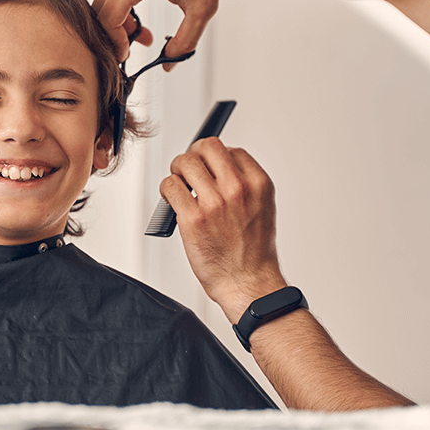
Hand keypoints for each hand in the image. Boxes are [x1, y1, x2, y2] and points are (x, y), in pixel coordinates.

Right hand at [93, 0, 247, 62]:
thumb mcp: (202, 10)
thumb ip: (184, 42)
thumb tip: (169, 63)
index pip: (108, 19)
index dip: (114, 42)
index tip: (126, 54)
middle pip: (100, 8)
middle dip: (114, 31)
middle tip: (137, 44)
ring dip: (117, 14)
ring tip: (143, 26)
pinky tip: (141, 3)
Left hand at [160, 137, 286, 322]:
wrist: (248, 283)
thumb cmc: (253, 252)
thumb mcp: (261, 208)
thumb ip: (244, 184)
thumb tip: (217, 166)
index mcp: (258, 184)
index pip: (231, 150)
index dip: (215, 155)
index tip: (208, 165)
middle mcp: (238, 189)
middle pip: (207, 147)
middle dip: (194, 155)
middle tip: (189, 169)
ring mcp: (214, 203)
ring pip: (184, 163)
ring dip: (177, 171)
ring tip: (180, 184)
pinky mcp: (192, 219)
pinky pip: (170, 186)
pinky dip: (167, 190)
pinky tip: (173, 200)